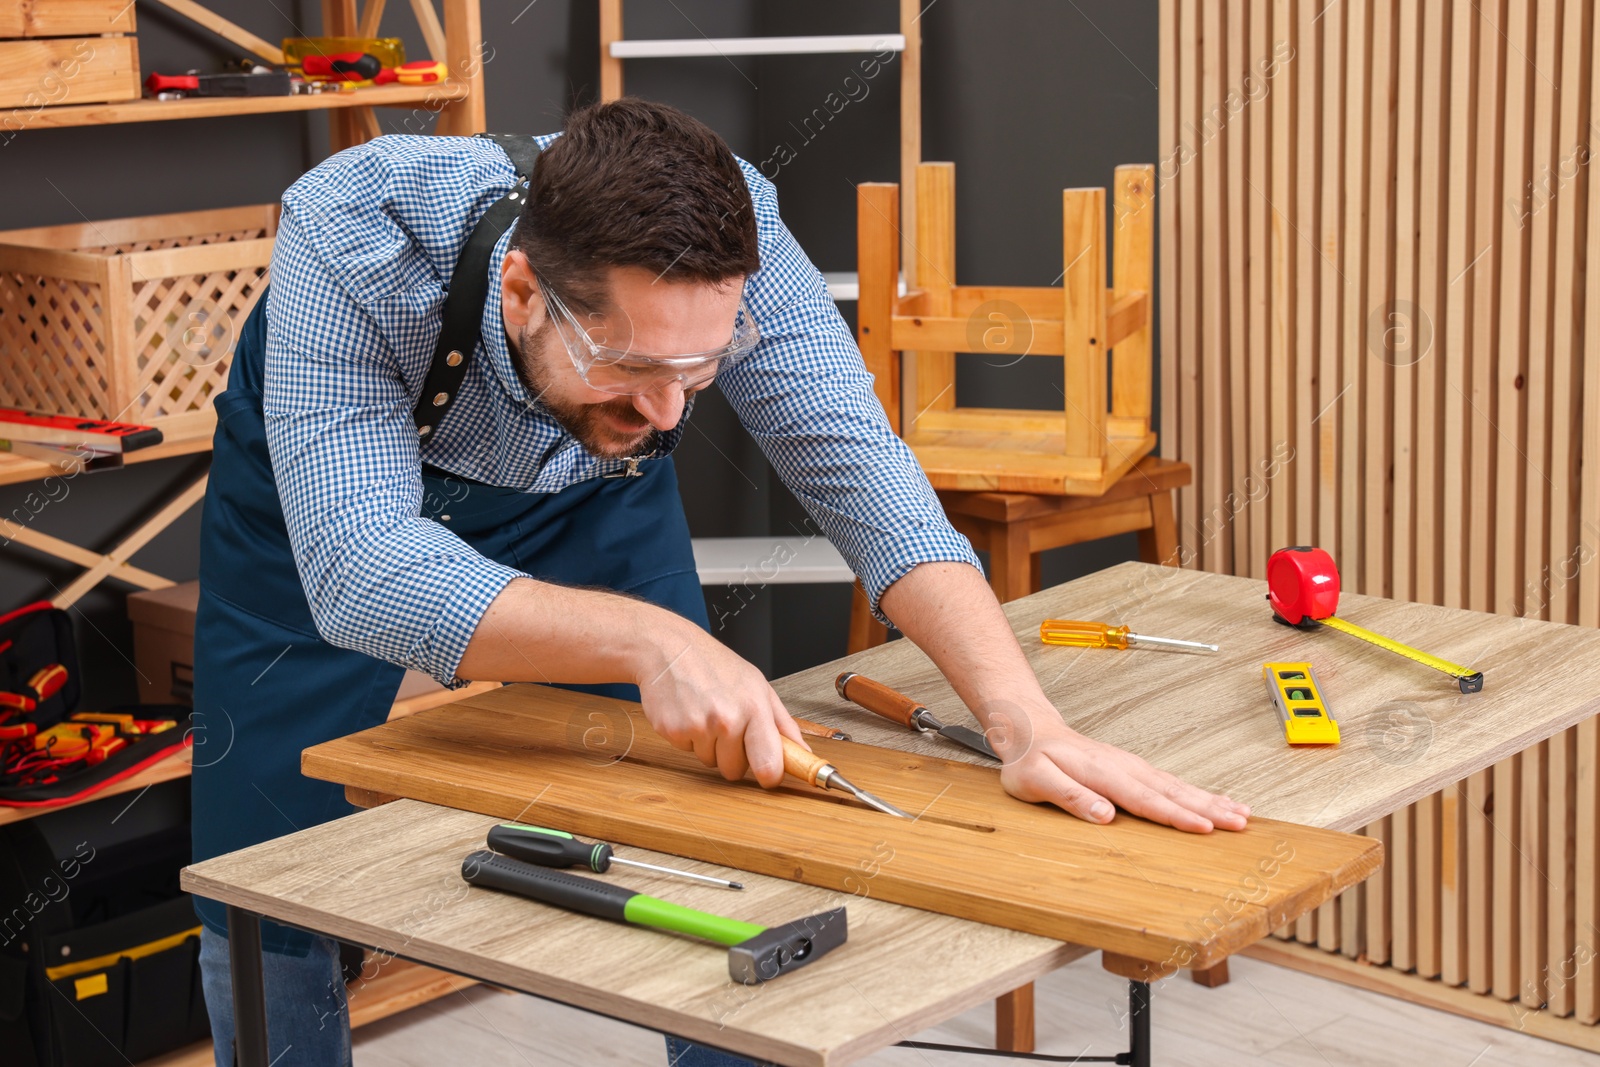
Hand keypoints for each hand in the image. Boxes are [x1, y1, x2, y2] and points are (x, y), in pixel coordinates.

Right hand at [635, 620, 805, 786]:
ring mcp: (697, 726)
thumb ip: (783, 723)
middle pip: (735, 771)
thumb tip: (804, 752)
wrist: (668, 647)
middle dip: (733, 756)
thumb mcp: (758, 685)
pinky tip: (689, 712)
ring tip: (706, 714)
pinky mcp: (672, 731)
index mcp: (753, 707)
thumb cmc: (715, 664)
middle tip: (728, 726)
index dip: (770, 776)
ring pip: (710, 762)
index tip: (769, 774)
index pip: (769, 764)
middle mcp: (726, 719)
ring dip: (709, 746)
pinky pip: (687, 752)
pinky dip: (688, 738)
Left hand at [996, 714, 1249, 832]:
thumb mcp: (1034, 780)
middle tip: (1240, 823)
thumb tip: (1104, 815)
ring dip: (1209, 800)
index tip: (1204, 828)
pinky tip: (1214, 801)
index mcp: (1100, 772)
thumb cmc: (1030, 759)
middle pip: (1170, 791)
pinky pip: (1169, 782)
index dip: (1175, 816)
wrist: (1030, 729)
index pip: (1144, 799)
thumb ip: (1068, 796)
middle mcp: (1122, 766)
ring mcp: (1130, 766)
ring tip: (1241, 814)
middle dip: (1208, 808)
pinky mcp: (1133, 768)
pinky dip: (1196, 792)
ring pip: (1175, 785)